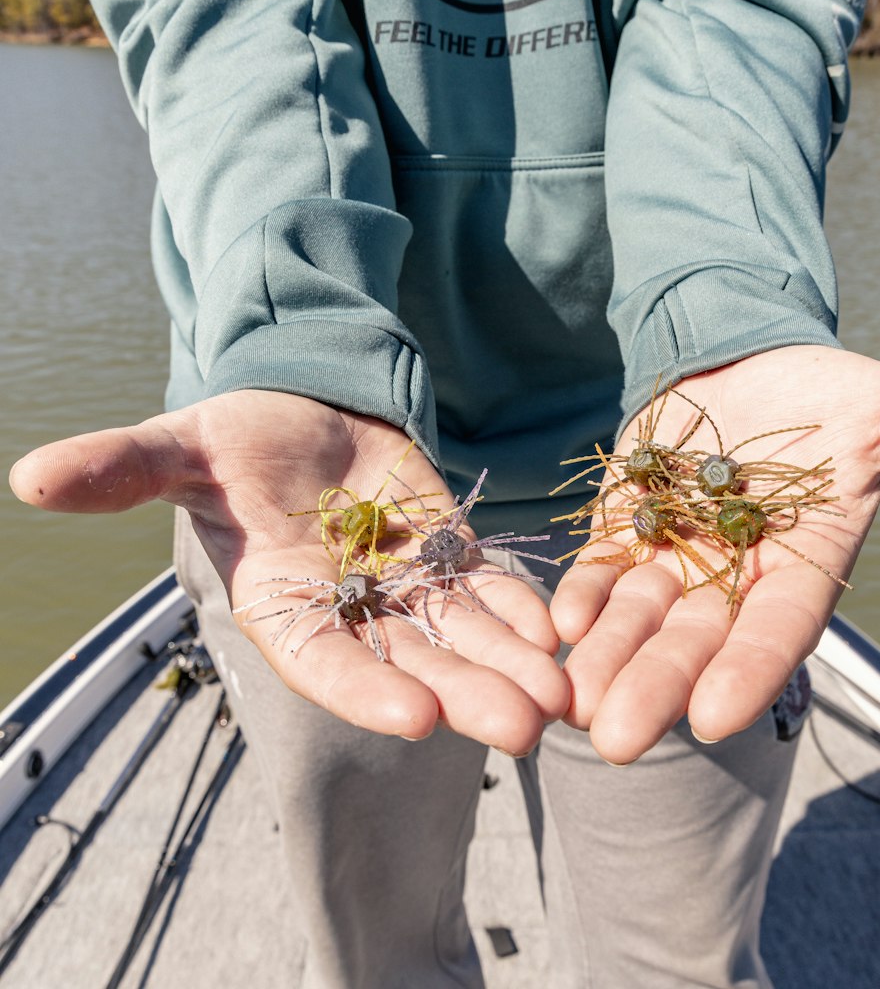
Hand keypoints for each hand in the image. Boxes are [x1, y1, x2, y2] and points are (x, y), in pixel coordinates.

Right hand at [9, 391, 566, 751]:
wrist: (304, 419)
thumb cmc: (236, 439)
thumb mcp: (181, 447)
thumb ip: (124, 469)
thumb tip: (30, 477)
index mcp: (283, 603)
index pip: (323, 660)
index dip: (366, 690)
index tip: (418, 719)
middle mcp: (349, 610)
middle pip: (411, 664)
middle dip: (466, 695)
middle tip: (525, 729)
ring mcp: (404, 588)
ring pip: (461, 638)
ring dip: (510, 666)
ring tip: (559, 695)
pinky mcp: (446, 556)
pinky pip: (485, 589)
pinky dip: (517, 610)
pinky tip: (554, 631)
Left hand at [551, 345, 879, 762]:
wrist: (746, 364)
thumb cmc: (826, 394)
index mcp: (802, 565)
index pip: (777, 628)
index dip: (749, 669)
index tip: (713, 717)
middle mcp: (735, 574)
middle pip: (696, 640)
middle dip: (658, 687)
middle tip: (617, 743)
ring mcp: (676, 555)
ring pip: (640, 616)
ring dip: (608, 657)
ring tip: (574, 701)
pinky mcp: (627, 527)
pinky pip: (601, 569)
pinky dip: (584, 595)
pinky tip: (561, 625)